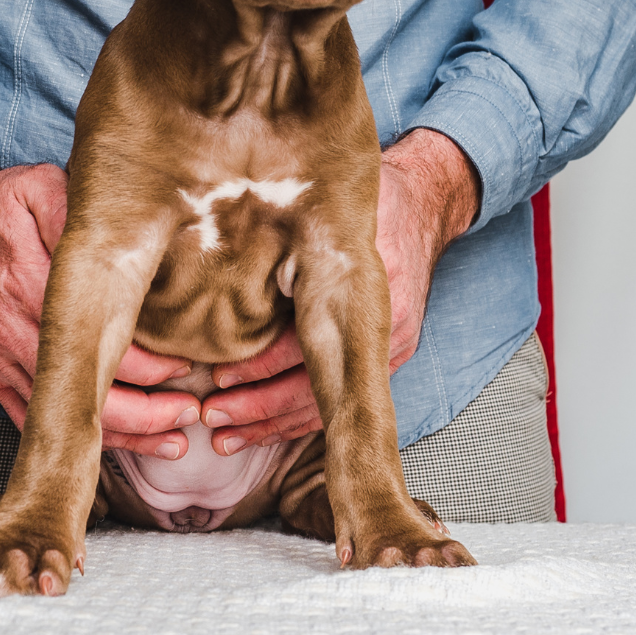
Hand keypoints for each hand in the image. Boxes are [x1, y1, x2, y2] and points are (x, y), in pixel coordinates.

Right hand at [0, 136, 200, 456]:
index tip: (185, 366)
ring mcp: (1, 356)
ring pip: (62, 414)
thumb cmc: (0, 204)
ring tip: (168, 442)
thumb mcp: (42, 188)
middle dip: (146, 415)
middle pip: (85, 393)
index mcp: (32, 287)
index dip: (147, 364)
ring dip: (119, 436)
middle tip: (189, 415)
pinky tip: (112, 444)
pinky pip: (32, 417)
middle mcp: (15, 331)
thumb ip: (79, 215)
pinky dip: (72, 435)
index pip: (100, 342)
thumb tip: (124, 239)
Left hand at [202, 128, 480, 455]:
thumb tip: (224, 252)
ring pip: (327, 401)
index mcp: (360, 289)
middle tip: (210, 415)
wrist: (425, 203)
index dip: (256, 365)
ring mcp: (388, 345)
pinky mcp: (390, 354)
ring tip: (226, 435)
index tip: (215, 377)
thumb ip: (289, 232)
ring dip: (273, 423)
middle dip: (256, 406)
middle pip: (312, 383)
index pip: (302, 342)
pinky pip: (343, 396)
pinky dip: (302, 417)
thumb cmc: (372, 199)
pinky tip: (266, 430)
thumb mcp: (330, 203)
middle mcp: (379, 325)